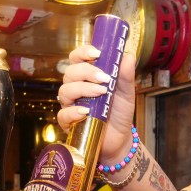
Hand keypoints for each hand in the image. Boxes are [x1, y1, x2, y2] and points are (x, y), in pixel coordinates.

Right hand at [56, 45, 136, 161]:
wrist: (120, 138)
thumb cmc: (119, 113)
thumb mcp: (126, 92)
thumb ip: (126, 75)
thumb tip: (128, 55)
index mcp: (87, 77)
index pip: (77, 58)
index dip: (83, 52)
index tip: (97, 53)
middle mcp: (76, 88)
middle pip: (70, 72)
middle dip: (86, 72)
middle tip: (104, 78)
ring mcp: (70, 105)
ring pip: (65, 91)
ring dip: (82, 89)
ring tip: (101, 93)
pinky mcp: (69, 123)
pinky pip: (63, 114)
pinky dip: (73, 112)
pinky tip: (86, 112)